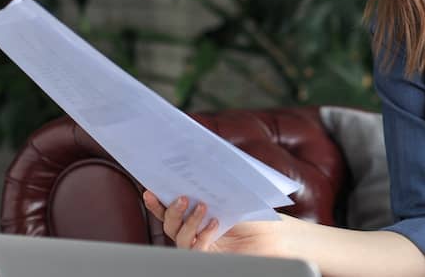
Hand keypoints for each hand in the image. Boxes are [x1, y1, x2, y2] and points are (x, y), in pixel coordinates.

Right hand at [141, 190, 293, 258]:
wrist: (275, 237)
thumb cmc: (256, 216)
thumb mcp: (235, 196)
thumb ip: (218, 186)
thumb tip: (203, 166)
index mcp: (195, 217)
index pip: (170, 211)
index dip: (157, 203)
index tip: (149, 190)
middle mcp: (194, 234)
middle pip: (170, 224)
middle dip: (170, 210)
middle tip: (181, 196)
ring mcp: (201, 247)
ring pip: (180, 237)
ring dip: (188, 221)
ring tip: (202, 206)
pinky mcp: (211, 257)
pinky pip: (197, 249)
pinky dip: (203, 234)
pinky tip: (214, 223)